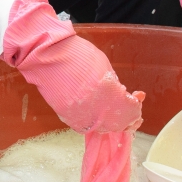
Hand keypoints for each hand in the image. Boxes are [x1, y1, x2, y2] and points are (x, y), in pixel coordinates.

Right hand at [1, 0, 144, 134]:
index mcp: (111, 96)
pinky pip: (85, 124)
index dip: (136, 107)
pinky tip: (93, 108)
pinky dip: (92, 118)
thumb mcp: (105, 67)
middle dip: (126, 117)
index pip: (131, 112)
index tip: (136, 99)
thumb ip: (115, 86)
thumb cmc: (76, 53)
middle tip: (128, 108)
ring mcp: (80, 117)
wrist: (45, 53)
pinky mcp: (66, 117)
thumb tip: (120, 96)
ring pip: (101, 127)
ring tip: (110, 106)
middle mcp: (97, 112)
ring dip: (109, 119)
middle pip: (118, 124)